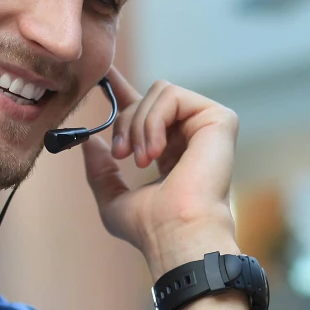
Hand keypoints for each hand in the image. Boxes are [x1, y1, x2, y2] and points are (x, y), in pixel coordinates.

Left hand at [81, 68, 239, 276]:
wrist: (176, 234)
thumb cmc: (151, 228)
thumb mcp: (112, 199)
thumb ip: (100, 170)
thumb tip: (90, 141)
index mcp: (170, 152)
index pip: (148, 111)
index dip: (124, 91)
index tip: (103, 76)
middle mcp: (190, 136)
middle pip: (146, 99)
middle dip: (124, 121)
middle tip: (121, 154)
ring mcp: (207, 126)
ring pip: (159, 92)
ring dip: (139, 125)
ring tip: (142, 159)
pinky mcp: (219, 118)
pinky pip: (172, 95)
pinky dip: (154, 120)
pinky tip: (156, 151)